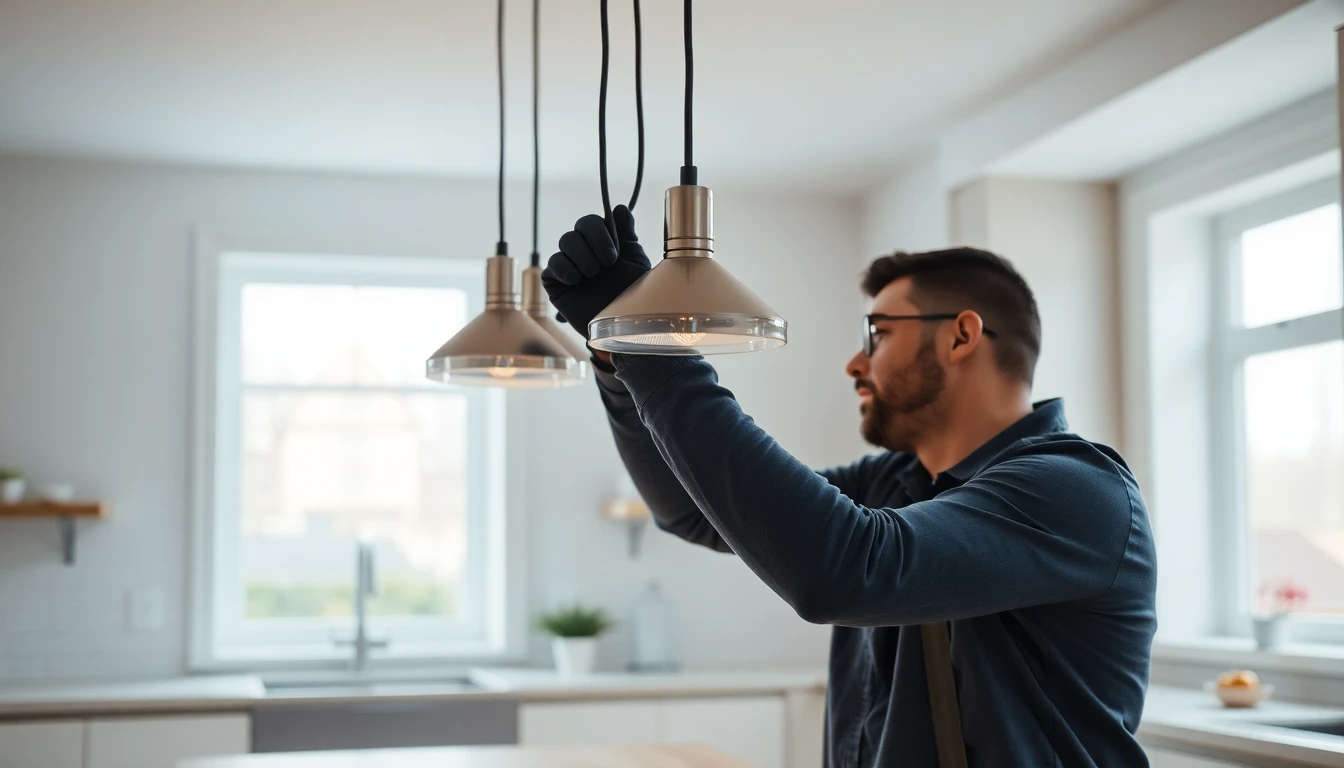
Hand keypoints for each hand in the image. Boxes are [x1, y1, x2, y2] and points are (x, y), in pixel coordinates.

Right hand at [542, 205, 649, 338]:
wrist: (624, 327)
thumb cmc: (634, 296)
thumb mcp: (635, 262)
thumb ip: (627, 235)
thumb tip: (620, 208)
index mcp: (603, 245)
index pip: (591, 222)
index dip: (600, 231)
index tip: (615, 254)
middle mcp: (585, 253)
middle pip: (577, 229)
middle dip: (593, 242)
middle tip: (607, 264)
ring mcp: (569, 267)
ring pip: (565, 242)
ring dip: (581, 256)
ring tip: (593, 275)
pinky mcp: (556, 284)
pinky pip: (551, 266)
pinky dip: (564, 268)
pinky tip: (576, 280)